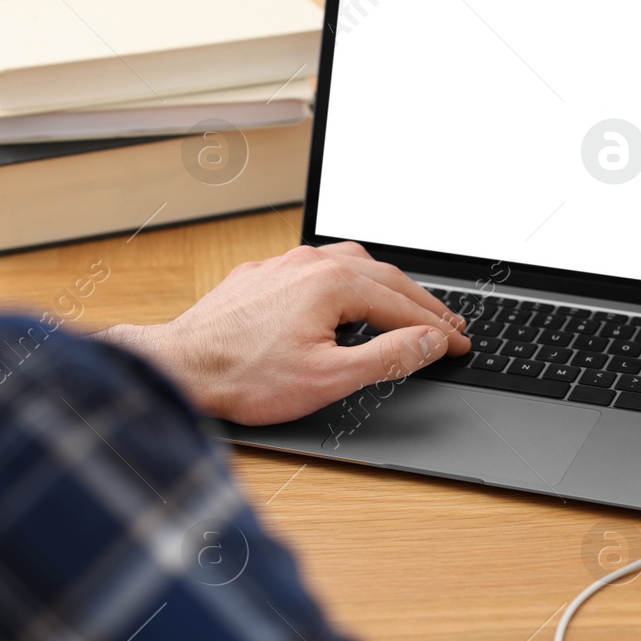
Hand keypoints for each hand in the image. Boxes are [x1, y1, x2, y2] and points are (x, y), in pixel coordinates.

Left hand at [97, 242, 470, 424]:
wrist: (179, 367)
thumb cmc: (245, 378)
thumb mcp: (329, 378)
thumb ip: (388, 357)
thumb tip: (430, 342)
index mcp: (333, 283)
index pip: (403, 304)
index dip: (438, 327)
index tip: (460, 343)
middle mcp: (309, 263)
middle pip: (384, 276)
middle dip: (420, 302)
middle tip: (447, 324)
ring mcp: (283, 265)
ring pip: (351, 262)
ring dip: (386, 283)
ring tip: (408, 304)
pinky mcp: (261, 275)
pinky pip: (317, 266)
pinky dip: (349, 280)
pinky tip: (346, 295)